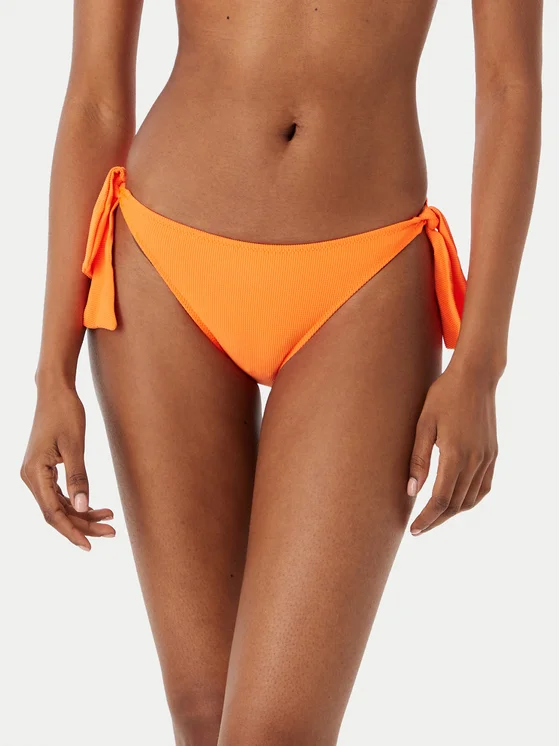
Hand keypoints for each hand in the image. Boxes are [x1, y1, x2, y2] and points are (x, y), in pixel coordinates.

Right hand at [21, 384, 114, 550]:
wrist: (55, 391)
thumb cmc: (65, 412)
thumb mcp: (75, 445)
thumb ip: (79, 477)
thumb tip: (83, 508)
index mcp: (34, 473)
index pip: (53, 513)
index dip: (72, 531)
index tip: (90, 545)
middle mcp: (30, 476)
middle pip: (56, 513)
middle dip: (83, 525)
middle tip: (111, 532)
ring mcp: (36, 474)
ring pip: (59, 505)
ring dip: (82, 514)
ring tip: (110, 519)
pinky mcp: (44, 469)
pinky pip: (59, 494)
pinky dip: (77, 502)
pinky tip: (96, 507)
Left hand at [407, 365, 498, 534]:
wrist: (475, 378)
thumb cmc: (443, 396)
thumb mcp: (424, 424)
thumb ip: (418, 459)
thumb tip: (411, 491)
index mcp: (455, 456)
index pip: (440, 500)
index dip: (426, 518)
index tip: (413, 529)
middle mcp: (475, 462)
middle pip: (455, 505)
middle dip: (436, 520)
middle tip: (418, 529)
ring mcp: (487, 459)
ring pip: (471, 499)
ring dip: (452, 513)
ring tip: (434, 518)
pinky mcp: (492, 454)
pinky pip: (484, 487)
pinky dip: (470, 500)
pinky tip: (457, 502)